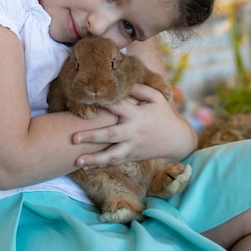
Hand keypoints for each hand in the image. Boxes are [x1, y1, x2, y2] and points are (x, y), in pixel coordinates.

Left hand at [72, 83, 195, 168]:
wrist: (177, 140)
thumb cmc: (163, 114)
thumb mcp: (156, 97)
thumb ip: (139, 89)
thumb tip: (123, 82)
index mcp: (137, 115)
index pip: (117, 108)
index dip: (102, 104)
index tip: (86, 102)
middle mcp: (132, 132)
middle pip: (110, 136)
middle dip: (91, 137)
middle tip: (73, 138)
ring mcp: (132, 147)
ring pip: (111, 156)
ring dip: (93, 159)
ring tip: (76, 162)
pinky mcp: (131, 157)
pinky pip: (114, 163)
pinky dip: (100, 165)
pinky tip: (84, 167)